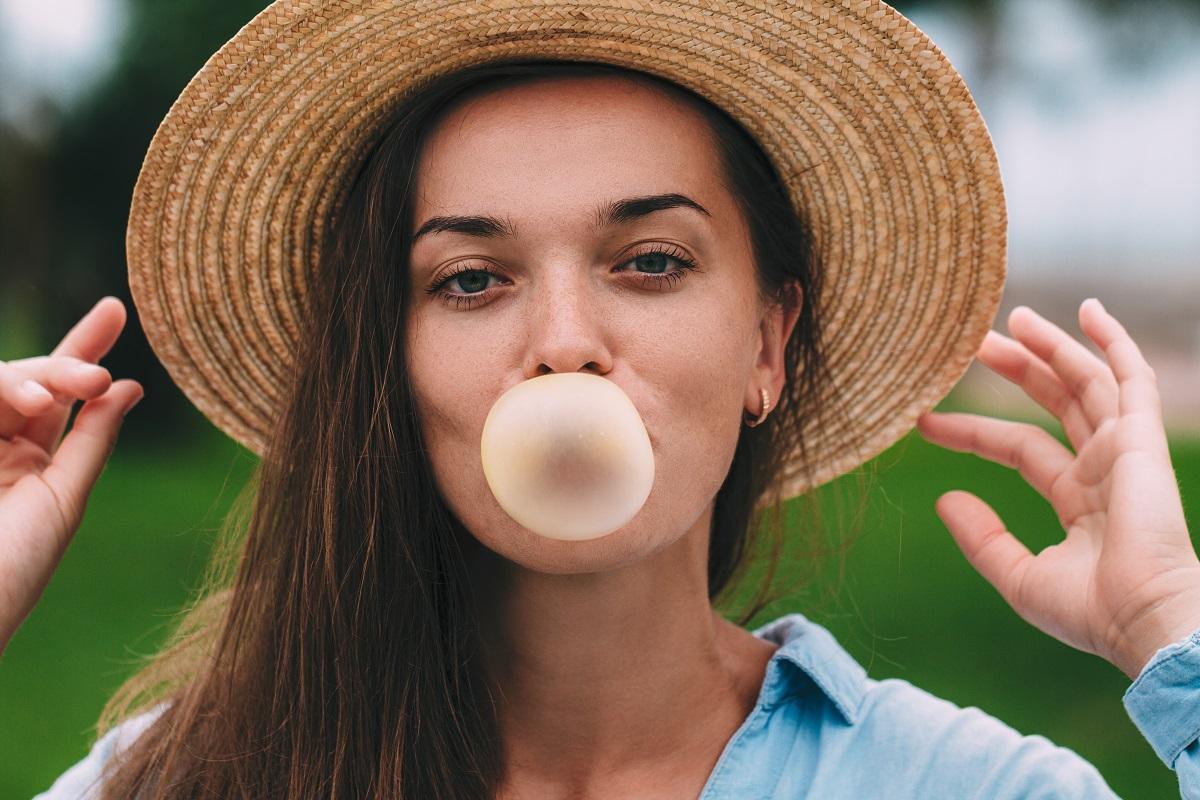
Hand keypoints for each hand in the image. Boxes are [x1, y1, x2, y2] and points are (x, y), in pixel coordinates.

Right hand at [0, 296, 143, 655]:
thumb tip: (129, 387)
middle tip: (94, 376)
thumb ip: (91, 442)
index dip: (85, 347)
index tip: (115, 307)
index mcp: (30, 465)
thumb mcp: (61, 502)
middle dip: (64, 366)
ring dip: (25, 379)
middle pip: (29, 378)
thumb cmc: (11, 570)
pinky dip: (0, 385)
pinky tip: (24, 396)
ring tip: (46, 397)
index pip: (62, 395)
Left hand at [916, 298, 1199, 680]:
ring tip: (1011, 317)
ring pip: (1085, 381)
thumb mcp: (1020, 577)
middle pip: (1054, 402)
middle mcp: (1103, 468)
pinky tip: (1089, 311)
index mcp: (1079, 500)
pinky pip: (1130, 378)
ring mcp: (1125, 450)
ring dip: (1052, 346)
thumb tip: (944, 501)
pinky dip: (1114, 341)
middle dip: (1016, 369)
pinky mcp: (1142, 439)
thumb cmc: (1092, 612)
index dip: (972, 430)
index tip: (924, 419)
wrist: (1145, 620)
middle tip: (972, 341)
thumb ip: (982, 539)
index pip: (1019, 447)